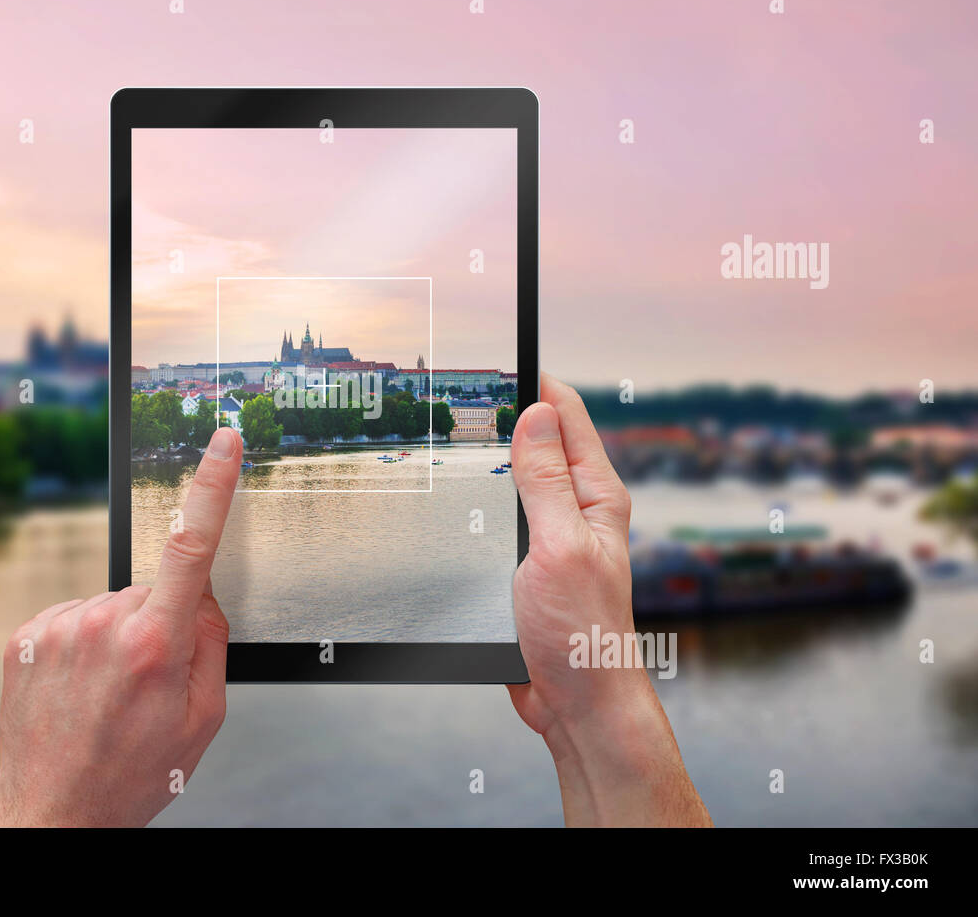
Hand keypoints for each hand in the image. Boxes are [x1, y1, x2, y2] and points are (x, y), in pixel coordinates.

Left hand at [0, 427, 242, 826]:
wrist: (56, 815)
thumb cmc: (132, 776)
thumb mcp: (204, 719)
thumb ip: (212, 645)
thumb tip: (202, 599)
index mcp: (154, 645)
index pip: (193, 547)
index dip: (213, 486)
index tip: (224, 442)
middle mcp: (101, 624)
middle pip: (155, 589)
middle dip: (163, 621)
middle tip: (148, 683)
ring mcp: (58, 627)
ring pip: (114, 604)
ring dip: (120, 635)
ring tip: (108, 693)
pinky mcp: (26, 634)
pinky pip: (76, 617)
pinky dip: (85, 641)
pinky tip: (80, 686)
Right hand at [508, 375, 710, 825]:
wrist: (577, 702)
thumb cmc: (581, 635)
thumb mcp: (559, 547)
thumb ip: (545, 482)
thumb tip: (535, 416)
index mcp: (598, 497)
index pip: (566, 417)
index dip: (534, 382)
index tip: (501, 358)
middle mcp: (580, 510)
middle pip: (541, 441)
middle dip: (509, 411)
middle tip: (468, 385)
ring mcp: (557, 536)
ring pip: (520, 477)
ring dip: (496, 455)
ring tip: (463, 424)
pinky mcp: (533, 563)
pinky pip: (508, 514)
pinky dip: (487, 497)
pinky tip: (464, 493)